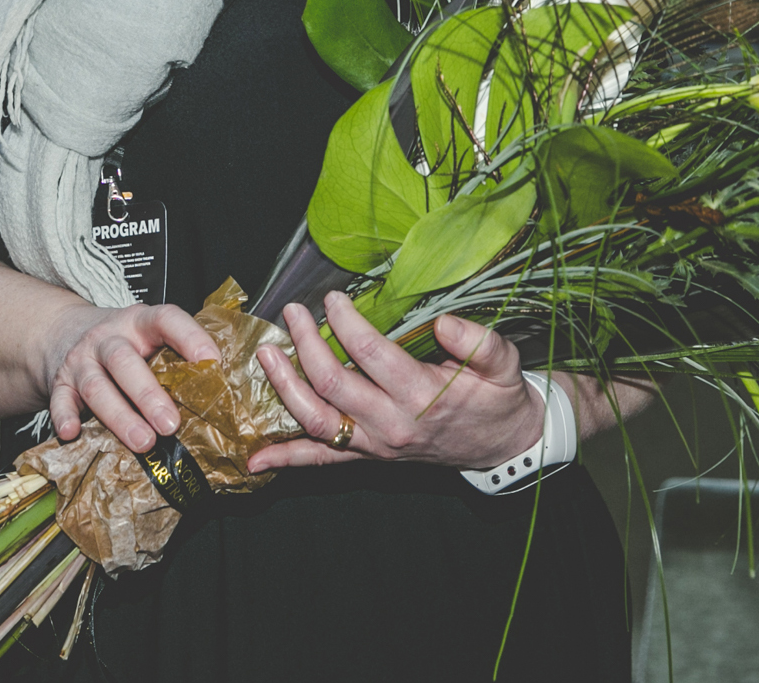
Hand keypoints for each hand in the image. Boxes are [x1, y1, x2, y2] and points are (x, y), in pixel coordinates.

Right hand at [40, 302, 220, 452]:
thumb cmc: (122, 343)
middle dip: (149, 395)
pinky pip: (60, 400)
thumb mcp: (148, 337)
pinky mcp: (60, 382)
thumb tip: (224, 389)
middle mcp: (108, 338)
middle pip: (125, 361)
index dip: (190, 338)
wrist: (63, 332)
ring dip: (120, 416)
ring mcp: (81, 360)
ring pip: (97, 386)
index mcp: (139, 322)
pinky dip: (65, 416)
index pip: (166, 320)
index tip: (213, 362)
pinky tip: (72, 433)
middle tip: (172, 424)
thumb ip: (176, 357)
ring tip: (144, 442)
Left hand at [246, 292, 544, 472]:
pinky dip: (287, 460)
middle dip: (306, 344)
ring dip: (284, 388)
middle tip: (293, 312)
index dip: (345, 322)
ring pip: (317, 421)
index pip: (370, 354)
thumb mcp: (503, 365)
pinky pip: (321, 459)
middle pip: (333, 383)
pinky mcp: (366, 456)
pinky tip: (255, 458)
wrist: (501, 445)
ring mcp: (374, 445)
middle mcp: (391, 425)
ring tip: (267, 354)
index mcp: (422, 396)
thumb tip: (444, 322)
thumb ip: (479, 342)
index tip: (332, 297)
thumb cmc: (497, 398)